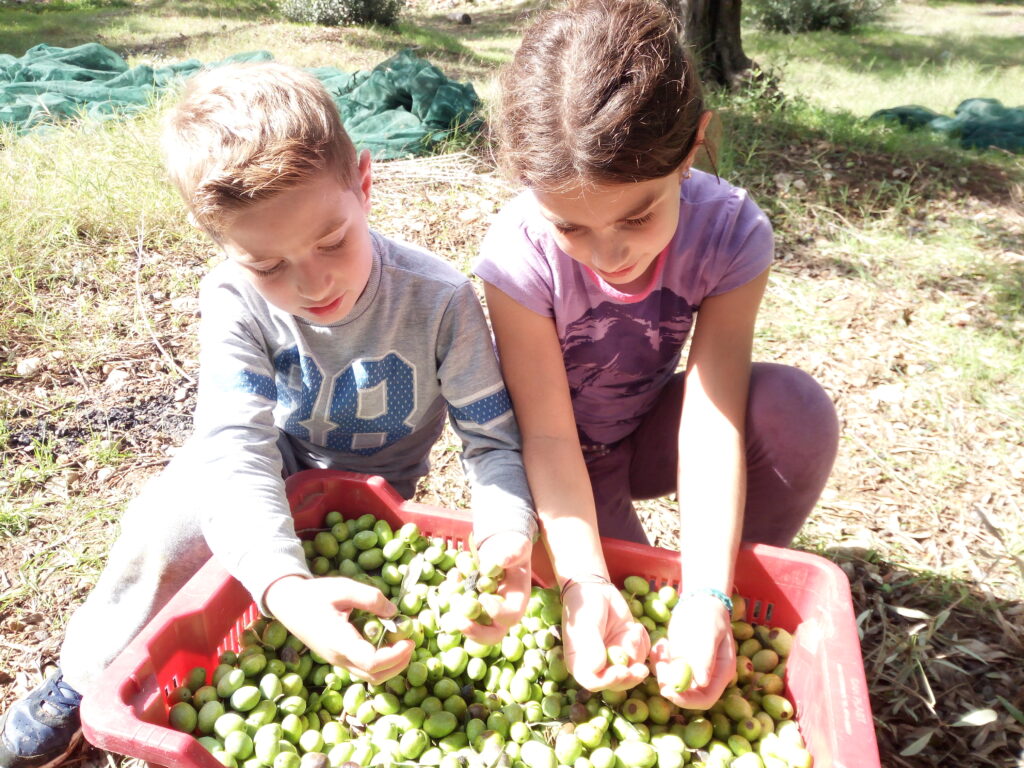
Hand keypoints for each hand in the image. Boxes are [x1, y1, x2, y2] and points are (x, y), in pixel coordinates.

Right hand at [264, 575, 413, 684]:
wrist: (288, 604)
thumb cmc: (314, 594)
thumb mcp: (342, 588)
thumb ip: (370, 598)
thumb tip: (393, 611)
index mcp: (338, 641)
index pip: (371, 662)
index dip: (395, 656)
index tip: (409, 640)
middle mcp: (338, 657)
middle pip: (375, 676)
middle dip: (399, 663)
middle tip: (411, 641)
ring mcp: (337, 661)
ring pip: (370, 677)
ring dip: (391, 666)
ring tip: (402, 642)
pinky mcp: (338, 658)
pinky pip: (363, 669)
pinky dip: (381, 663)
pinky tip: (387, 642)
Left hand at [450, 532, 531, 645]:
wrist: (501, 547)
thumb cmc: (514, 549)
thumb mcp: (518, 547)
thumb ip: (513, 554)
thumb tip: (500, 561)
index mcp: (517, 601)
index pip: (511, 618)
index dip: (497, 613)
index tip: (484, 598)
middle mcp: (501, 612)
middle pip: (491, 635)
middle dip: (474, 632)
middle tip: (460, 622)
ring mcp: (483, 611)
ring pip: (469, 624)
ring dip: (455, 613)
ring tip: (451, 587)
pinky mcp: (468, 603)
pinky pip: (456, 609)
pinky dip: (450, 595)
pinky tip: (454, 575)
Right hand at [562, 580, 649, 691]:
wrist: (596, 589)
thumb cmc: (584, 606)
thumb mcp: (586, 625)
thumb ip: (591, 647)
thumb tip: (597, 670)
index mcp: (580, 663)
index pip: (594, 682)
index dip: (609, 681)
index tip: (623, 671)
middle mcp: (598, 665)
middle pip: (617, 683)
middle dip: (631, 676)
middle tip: (642, 669)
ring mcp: (615, 656)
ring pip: (632, 668)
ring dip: (637, 650)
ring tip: (634, 629)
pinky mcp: (628, 647)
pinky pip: (642, 654)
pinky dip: (643, 643)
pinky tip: (636, 628)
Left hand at [651, 594, 734, 707]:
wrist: (699, 600)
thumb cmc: (707, 613)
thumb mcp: (707, 632)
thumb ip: (704, 656)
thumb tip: (702, 683)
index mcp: (721, 672)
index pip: (705, 699)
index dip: (686, 700)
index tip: (666, 690)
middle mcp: (708, 676)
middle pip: (686, 694)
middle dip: (669, 683)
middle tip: (659, 664)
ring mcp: (693, 670)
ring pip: (672, 682)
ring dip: (662, 669)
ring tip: (662, 645)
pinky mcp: (680, 663)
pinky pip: (665, 670)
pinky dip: (659, 660)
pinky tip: (661, 643)